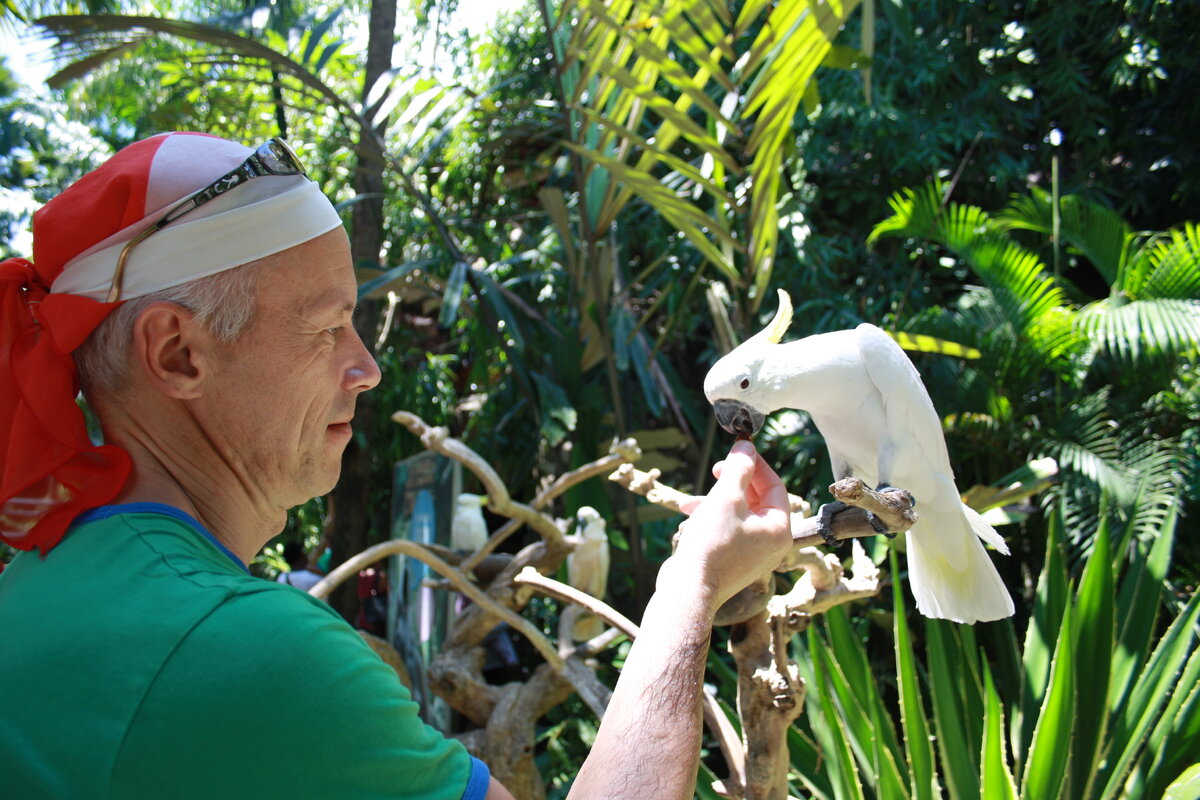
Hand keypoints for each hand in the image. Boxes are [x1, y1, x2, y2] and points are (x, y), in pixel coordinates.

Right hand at [668, 440, 791, 608]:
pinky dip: (710, 520)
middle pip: (757, 500)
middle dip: (732, 482)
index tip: (737, 449)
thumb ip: (739, 468)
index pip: (775, 486)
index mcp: (779, 530)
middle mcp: (771, 545)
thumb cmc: (711, 545)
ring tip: (691, 501)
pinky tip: (689, 520)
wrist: (688, 590)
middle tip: (716, 469)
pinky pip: (727, 531)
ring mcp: (752, 555)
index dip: (755, 464)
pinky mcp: (732, 562)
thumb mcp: (726, 497)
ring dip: (715, 501)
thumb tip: (747, 446)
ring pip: (737, 515)